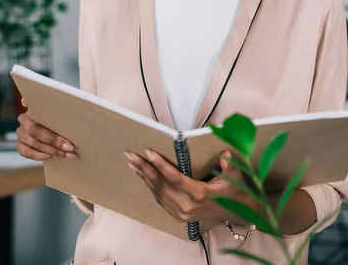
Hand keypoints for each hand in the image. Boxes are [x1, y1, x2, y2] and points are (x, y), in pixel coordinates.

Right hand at [16, 98, 76, 160]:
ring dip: (52, 151)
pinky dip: (40, 156)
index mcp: (32, 109)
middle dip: (55, 142)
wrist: (48, 126)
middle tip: (70, 148)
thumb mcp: (55, 112)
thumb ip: (55, 109)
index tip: (68, 141)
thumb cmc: (54, 118)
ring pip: (34, 144)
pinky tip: (52, 157)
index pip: (41, 119)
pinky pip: (27, 153)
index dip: (53, 132)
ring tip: (66, 154)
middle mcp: (23, 120)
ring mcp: (20, 133)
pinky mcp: (19, 144)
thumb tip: (52, 106)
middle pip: (37, 133)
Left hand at [124, 149, 247, 224]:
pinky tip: (142, 175)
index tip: (149, 152)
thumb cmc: (235, 191)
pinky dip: (150, 186)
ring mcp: (181, 213)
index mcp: (200, 195)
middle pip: (160, 185)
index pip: (175, 178)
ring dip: (143, 176)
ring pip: (157, 193)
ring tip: (132, 162)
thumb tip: (225, 154)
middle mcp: (187, 206)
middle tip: (131, 154)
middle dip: (144, 168)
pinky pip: (160, 199)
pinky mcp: (178, 216)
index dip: (161, 165)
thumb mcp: (236, 176)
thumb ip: (230, 165)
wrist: (238, 213)